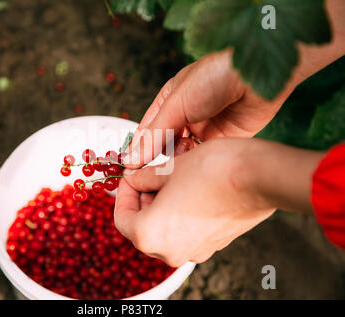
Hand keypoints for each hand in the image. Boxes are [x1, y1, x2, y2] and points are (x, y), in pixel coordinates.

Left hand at [114, 138, 322, 265]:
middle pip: (142, 228)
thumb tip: (133, 179)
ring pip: (163, 231)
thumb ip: (143, 178)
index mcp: (150, 235)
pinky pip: (184, 233)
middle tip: (147, 176)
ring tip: (167, 179)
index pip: (122, 218)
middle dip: (141, 200)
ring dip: (159, 206)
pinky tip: (186, 190)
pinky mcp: (212, 245)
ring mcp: (193, 251)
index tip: (130, 177)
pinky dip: (178, 214)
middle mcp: (170, 251)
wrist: (259, 177)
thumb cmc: (212, 170)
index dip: (122, 194)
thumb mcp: (168, 169)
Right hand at [124, 50, 295, 167]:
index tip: (130, 169)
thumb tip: (131, 159)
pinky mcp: (223, 140)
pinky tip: (196, 160)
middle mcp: (185, 117)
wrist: (258, 74)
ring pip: (182, 154)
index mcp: (169, 102)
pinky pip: (203, 157)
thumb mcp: (177, 103)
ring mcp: (204, 129)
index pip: (146, 131)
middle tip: (154, 171)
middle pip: (163, 145)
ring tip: (181, 156)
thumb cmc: (214, 77)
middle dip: (158, 157)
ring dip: (179, 159)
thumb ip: (154, 133)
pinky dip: (197, 161)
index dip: (138, 150)